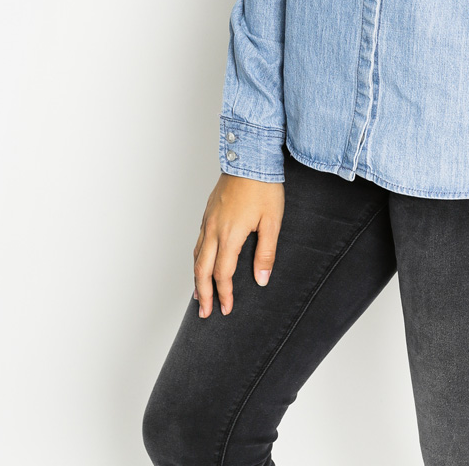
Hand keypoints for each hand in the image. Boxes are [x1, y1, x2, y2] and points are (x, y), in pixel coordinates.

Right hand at [192, 173, 284, 317]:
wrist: (250, 156)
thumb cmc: (263, 187)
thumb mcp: (272, 222)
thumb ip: (266, 252)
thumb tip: (261, 279)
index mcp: (229, 235)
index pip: (222, 274)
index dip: (223, 294)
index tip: (226, 309)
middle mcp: (213, 230)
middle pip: (202, 269)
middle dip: (203, 293)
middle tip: (204, 312)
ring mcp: (208, 220)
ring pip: (197, 255)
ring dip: (197, 278)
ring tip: (199, 294)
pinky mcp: (208, 212)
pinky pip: (198, 241)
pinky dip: (197, 258)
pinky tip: (202, 262)